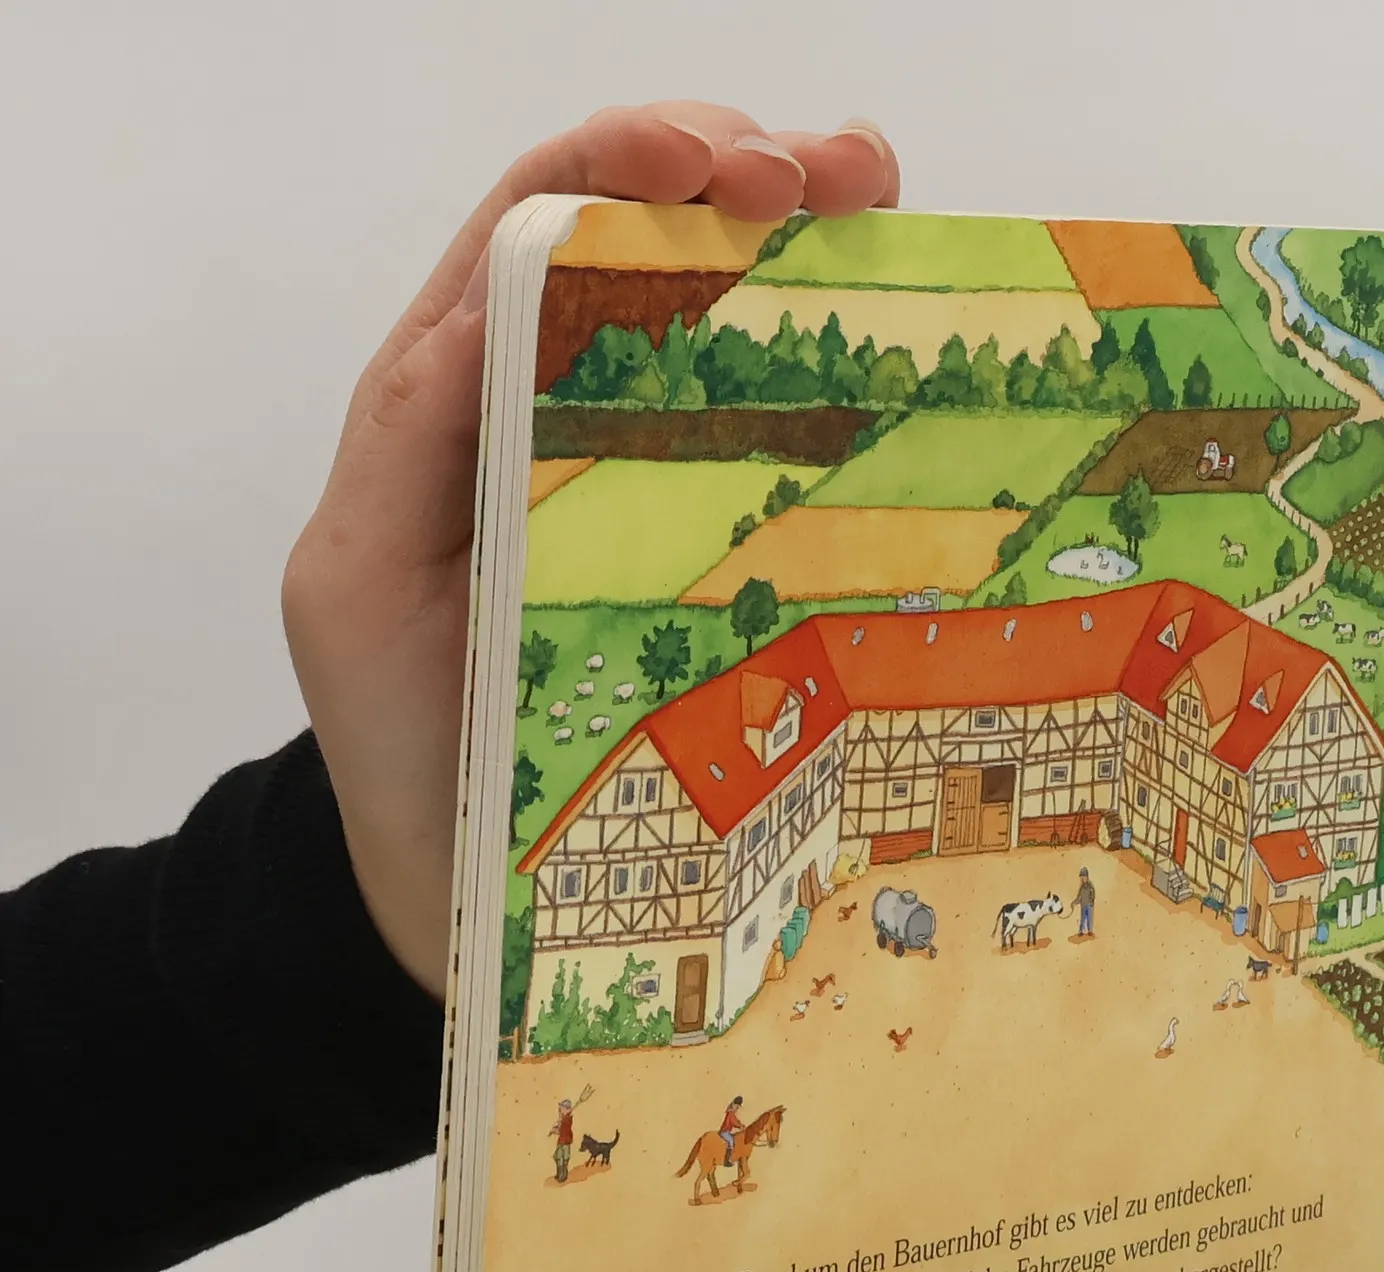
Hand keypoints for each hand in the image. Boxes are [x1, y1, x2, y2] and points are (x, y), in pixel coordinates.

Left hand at [282, 103, 899, 993]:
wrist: (467, 883)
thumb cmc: (401, 741)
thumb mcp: (355, 592)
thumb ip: (402, 449)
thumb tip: (483, 310)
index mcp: (467, 397)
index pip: (541, 226)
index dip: (623, 158)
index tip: (717, 161)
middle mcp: (571, 417)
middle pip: (659, 246)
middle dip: (747, 172)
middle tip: (838, 178)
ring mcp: (662, 488)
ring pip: (740, 331)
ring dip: (818, 248)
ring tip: (887, 213)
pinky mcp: (730, 565)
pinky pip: (793, 460)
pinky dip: (851, 389)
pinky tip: (910, 356)